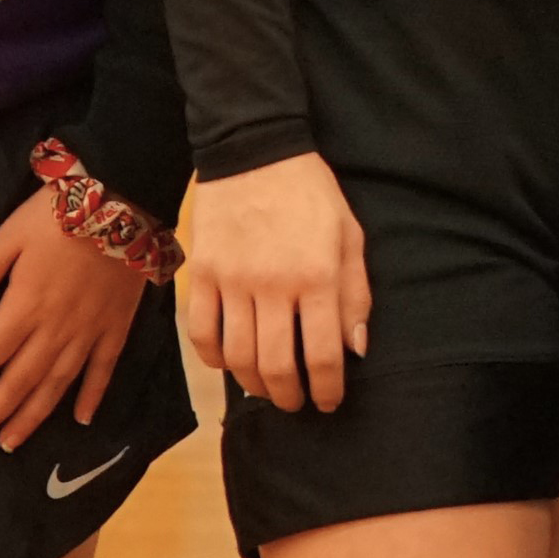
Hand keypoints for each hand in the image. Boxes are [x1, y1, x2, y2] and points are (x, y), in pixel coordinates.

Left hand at [0, 188, 148, 452]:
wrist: (126, 199)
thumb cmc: (61, 212)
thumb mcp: (9, 235)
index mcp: (25, 306)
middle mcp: (57, 328)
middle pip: (17, 382)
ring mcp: (90, 330)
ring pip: (57, 384)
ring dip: (31, 417)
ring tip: (9, 444)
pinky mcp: (118, 324)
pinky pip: (104, 368)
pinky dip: (93, 395)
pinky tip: (82, 419)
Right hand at [177, 152, 371, 413]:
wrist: (256, 154)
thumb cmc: (312, 196)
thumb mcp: (350, 237)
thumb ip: (356, 294)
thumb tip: (356, 348)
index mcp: (317, 276)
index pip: (322, 353)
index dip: (327, 388)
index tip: (330, 401)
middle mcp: (274, 286)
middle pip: (275, 365)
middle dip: (290, 396)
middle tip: (298, 403)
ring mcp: (232, 282)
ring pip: (237, 357)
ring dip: (253, 385)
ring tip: (268, 389)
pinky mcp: (202, 275)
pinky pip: (201, 333)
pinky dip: (213, 359)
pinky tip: (229, 364)